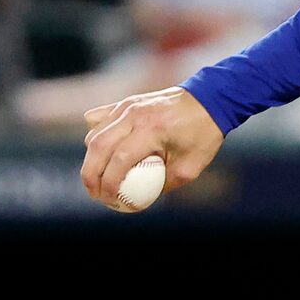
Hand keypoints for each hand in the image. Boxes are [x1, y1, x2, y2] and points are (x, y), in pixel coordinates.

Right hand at [82, 87, 224, 209]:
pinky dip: (95, 137)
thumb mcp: (191, 166)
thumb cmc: (203, 135)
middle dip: (90, 175)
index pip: (120, 160)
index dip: (110, 184)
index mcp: (152, 130)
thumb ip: (164, 183)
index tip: (110, 200)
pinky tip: (102, 153)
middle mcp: (133, 115)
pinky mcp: (124, 103)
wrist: (209, 99)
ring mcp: (126, 106)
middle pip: (98, 147)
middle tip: (94, 193)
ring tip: (97, 178)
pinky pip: (98, 120)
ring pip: (94, 134)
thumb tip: (141, 198)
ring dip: (91, 158)